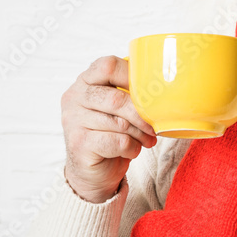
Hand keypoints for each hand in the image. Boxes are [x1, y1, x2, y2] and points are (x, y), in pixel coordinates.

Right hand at [60, 56, 156, 202]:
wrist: (92, 170)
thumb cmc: (110, 133)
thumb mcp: (117, 109)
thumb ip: (129, 94)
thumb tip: (163, 92)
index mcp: (85, 81)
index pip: (108, 66)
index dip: (132, 77)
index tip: (148, 94)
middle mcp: (74, 97)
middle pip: (116, 98)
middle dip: (141, 115)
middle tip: (153, 126)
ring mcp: (73, 120)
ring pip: (119, 123)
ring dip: (139, 134)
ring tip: (146, 140)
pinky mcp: (79, 143)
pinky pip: (116, 141)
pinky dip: (131, 148)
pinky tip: (131, 150)